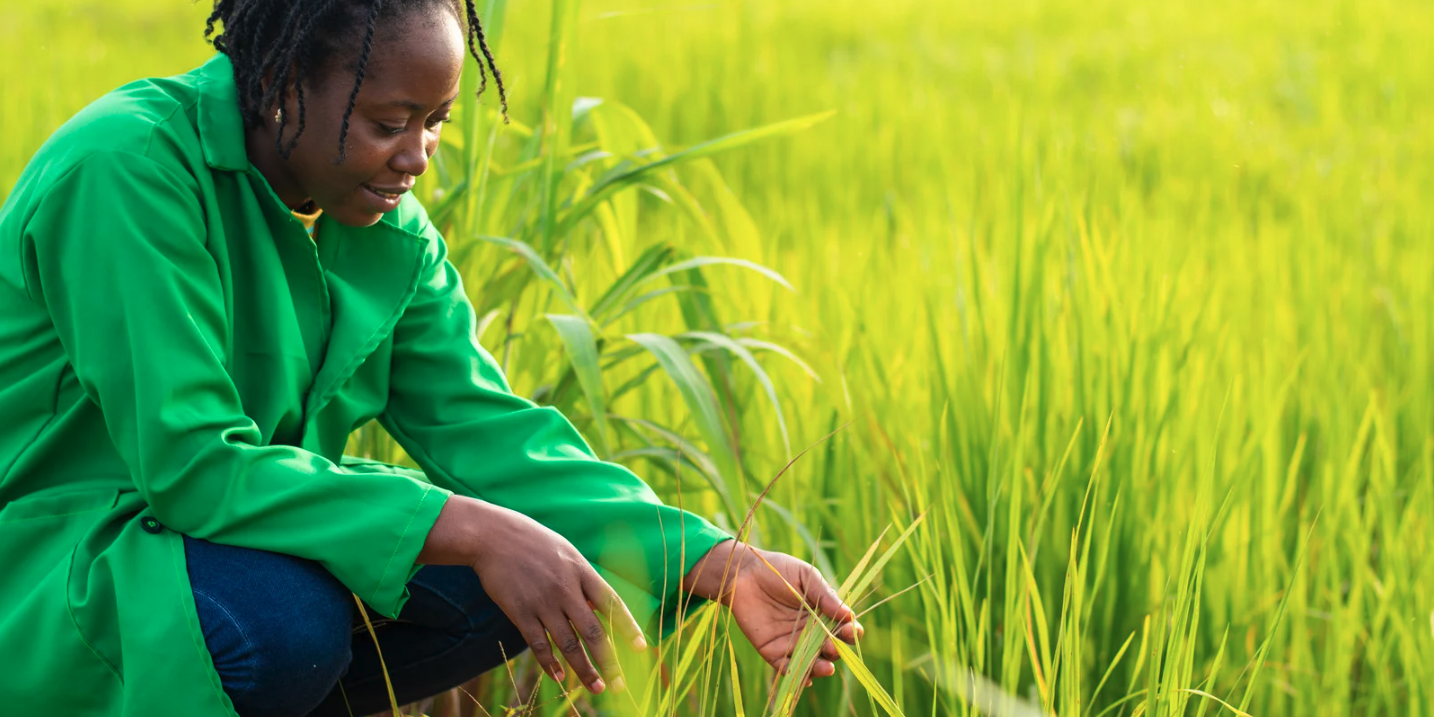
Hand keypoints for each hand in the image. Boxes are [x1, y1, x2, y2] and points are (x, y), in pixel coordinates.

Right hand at [417, 496, 644, 693]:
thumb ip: (583, 579)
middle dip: (609, 661)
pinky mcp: (520, 613)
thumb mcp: (566, 552)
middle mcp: (566, 589)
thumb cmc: (533, 542)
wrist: (493, 536)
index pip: (612, 604)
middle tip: (619, 684)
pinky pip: (539, 645)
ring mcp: (543, 603)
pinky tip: (558, 677)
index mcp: (581, 571)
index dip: (628, 627)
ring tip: (596, 687)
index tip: (641, 648)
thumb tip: (598, 607)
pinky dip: (550, 664)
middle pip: (593, 632)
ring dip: (584, 670)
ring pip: (569, 644)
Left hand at [683, 541, 861, 682]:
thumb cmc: (778, 570)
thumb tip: (848, 615)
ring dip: (820, 668)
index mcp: (823, 614)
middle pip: (830, 649)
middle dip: (836, 651)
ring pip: (811, 663)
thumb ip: (824, 595)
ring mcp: (793, 643)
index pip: (843, 628)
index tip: (851, 630)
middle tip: (834, 647)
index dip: (850, 632)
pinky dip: (796, 676)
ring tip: (826, 668)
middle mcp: (811, 632)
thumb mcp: (805, 577)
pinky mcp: (772, 651)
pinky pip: (786, 668)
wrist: (743, 574)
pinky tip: (806, 679)